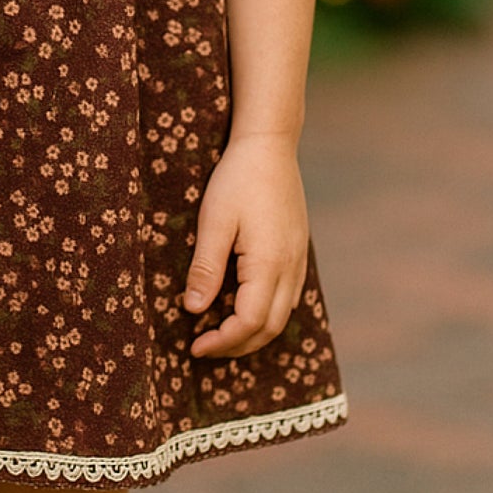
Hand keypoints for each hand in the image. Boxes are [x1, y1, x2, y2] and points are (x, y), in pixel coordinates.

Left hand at [179, 133, 308, 359]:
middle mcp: (291, 268)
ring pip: (282, 316)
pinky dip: (265, 314)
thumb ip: (206, 269)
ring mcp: (299, 260)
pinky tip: (242, 306)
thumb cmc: (237, 179)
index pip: (249, 322)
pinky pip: (287, 297)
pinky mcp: (298, 252)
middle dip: (236, 345)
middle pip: (269, 328)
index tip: (194, 345)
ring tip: (219, 333)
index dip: (222, 341)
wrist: (270, 146)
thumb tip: (194, 310)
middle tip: (204, 347)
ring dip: (252, 333)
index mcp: (269, 263)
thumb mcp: (214, 221)